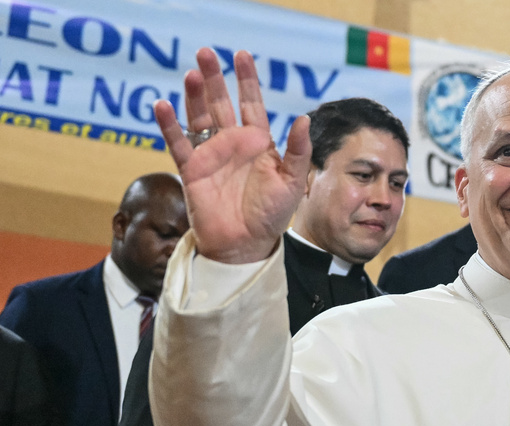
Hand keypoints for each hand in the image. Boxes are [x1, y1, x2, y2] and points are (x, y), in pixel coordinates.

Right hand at [153, 48, 310, 263]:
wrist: (246, 245)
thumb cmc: (272, 215)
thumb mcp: (293, 182)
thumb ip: (298, 151)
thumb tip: (303, 119)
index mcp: (258, 144)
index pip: (251, 104)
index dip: (247, 81)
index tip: (241, 55)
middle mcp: (233, 144)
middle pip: (221, 103)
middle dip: (214, 78)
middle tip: (205, 52)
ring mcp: (211, 155)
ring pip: (199, 117)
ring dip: (194, 96)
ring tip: (191, 73)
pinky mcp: (192, 170)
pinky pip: (178, 143)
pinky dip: (169, 125)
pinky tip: (163, 106)